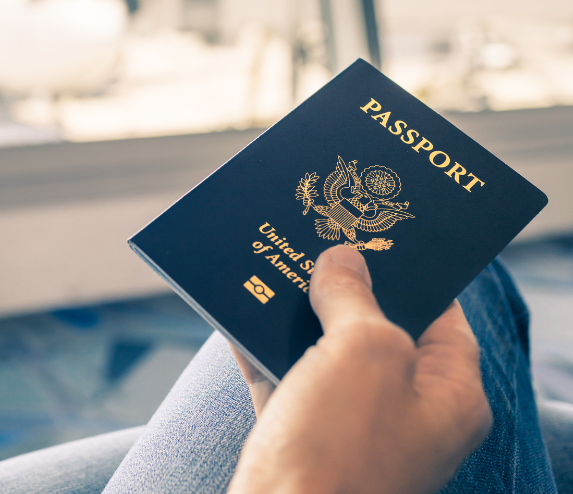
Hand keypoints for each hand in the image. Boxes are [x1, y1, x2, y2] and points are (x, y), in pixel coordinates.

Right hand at [227, 245, 491, 493]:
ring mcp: (348, 430)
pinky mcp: (298, 441)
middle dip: (342, 287)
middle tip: (314, 241)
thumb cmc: (339, 449)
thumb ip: (355, 296)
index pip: (442, 317)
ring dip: (295, 313)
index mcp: (446, 396)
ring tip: (272, 265)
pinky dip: (260, 346)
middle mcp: (402, 414)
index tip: (377, 233)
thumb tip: (342, 260)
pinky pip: (281, 378)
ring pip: (322, 353)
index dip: (411, 272)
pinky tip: (237, 312)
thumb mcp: (363, 351)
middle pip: (375, 331)